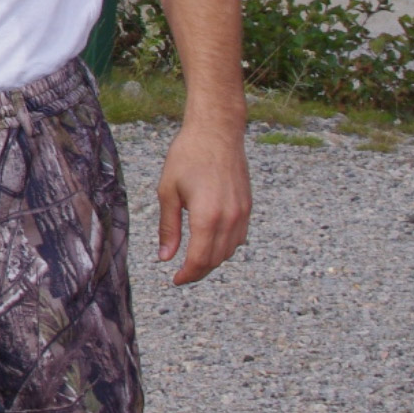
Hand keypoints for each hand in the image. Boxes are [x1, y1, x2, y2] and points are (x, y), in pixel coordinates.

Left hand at [154, 113, 251, 284]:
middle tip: (181, 275)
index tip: (175, 280)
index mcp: (207, 217)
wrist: (217, 133)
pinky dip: (224, 247)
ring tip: (192, 261)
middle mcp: (230, 219)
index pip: (200, 259)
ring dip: (212, 260)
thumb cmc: (187, 157)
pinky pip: (239, 237)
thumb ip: (168, 227)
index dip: (187, 275)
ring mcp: (242, 213)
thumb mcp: (168, 192)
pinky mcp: (248, 206)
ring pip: (229, 250)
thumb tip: (165, 257)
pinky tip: (209, 243)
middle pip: (216, 259)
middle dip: (198, 271)